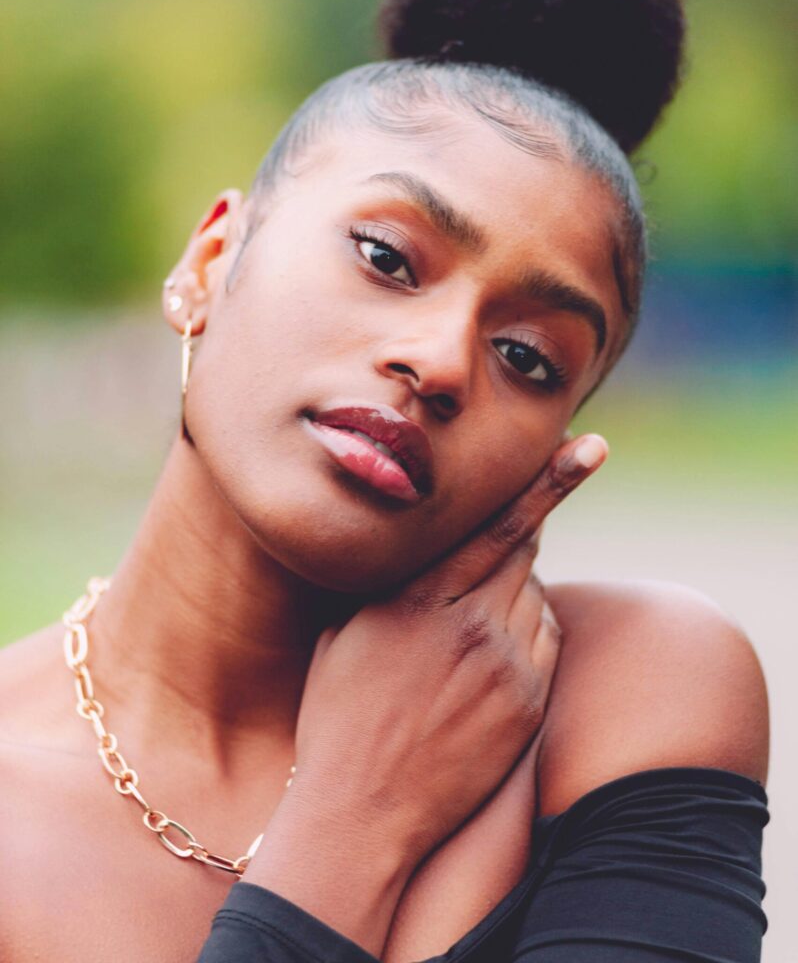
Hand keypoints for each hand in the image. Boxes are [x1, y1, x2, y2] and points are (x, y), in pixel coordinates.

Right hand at [244, 434, 606, 955]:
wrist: (363, 813)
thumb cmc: (339, 713)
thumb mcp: (342, 631)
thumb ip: (390, 577)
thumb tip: (420, 534)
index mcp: (416, 597)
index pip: (496, 524)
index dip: (546, 482)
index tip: (589, 446)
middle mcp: (468, 624)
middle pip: (522, 550)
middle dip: (517, 535)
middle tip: (485, 557)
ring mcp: (506, 666)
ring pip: (535, 594)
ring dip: (512, 593)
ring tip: (462, 636)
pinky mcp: (529, 702)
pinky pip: (545, 640)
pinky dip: (526, 633)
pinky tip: (484, 663)